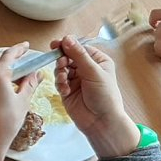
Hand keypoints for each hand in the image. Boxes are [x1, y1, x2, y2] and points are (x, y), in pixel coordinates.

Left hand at [0, 42, 38, 160]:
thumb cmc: (4, 125)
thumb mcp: (23, 102)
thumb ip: (30, 84)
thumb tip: (37, 74)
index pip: (10, 54)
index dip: (20, 49)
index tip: (26, 46)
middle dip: (11, 60)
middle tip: (22, 62)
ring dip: (1, 72)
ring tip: (13, 79)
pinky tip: (0, 90)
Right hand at [53, 37, 138, 158]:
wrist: (101, 122)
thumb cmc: (105, 96)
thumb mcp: (93, 72)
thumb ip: (78, 55)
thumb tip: (66, 38)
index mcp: (97, 61)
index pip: (79, 48)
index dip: (68, 45)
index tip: (56, 44)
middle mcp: (86, 69)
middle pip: (68, 57)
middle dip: (62, 60)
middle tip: (61, 64)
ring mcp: (76, 80)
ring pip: (61, 68)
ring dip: (60, 72)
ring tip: (64, 80)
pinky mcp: (68, 91)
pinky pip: (59, 81)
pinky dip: (59, 84)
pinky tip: (65, 90)